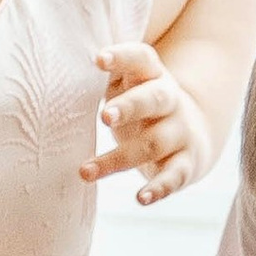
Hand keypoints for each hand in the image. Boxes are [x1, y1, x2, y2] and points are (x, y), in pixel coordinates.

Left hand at [83, 44, 213, 206]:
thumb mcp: (129, 86)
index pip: (141, 59)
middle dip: (131, 107)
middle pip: (154, 99)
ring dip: (118, 159)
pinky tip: (140, 199)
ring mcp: (180, 133)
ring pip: (153, 144)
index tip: (99, 60)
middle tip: (104, 117)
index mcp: (153, 76)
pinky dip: (158, 189)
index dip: (122, 57)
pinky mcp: (185, 164)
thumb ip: (107, 78)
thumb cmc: (142, 107)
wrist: (193, 134)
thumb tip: (62, 71)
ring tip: (85, 172)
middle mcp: (171, 101)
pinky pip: (173, 176)